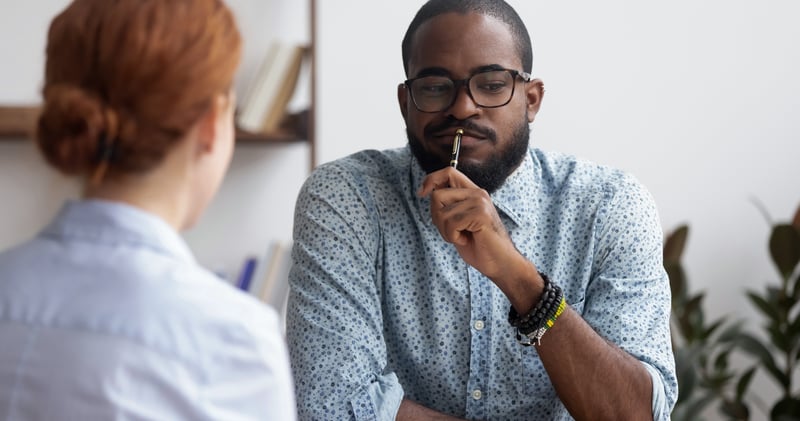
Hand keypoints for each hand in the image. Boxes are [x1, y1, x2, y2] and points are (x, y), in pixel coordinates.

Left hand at [416, 167, 520, 281]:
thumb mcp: (458, 221)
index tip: (421, 193)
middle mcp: (477, 193)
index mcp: (473, 192)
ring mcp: (480, 202)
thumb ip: (447, 205)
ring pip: (441, 213)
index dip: (431, 179)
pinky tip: (466, 240)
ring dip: (446, 231)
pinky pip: (451, 224)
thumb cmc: (478, 245)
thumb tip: (427, 191)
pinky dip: (453, 237)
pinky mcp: (481, 214)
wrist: (499, 263)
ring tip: (462, 236)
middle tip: (452, 231)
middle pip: (437, 195)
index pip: (448, 172)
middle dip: (436, 217)